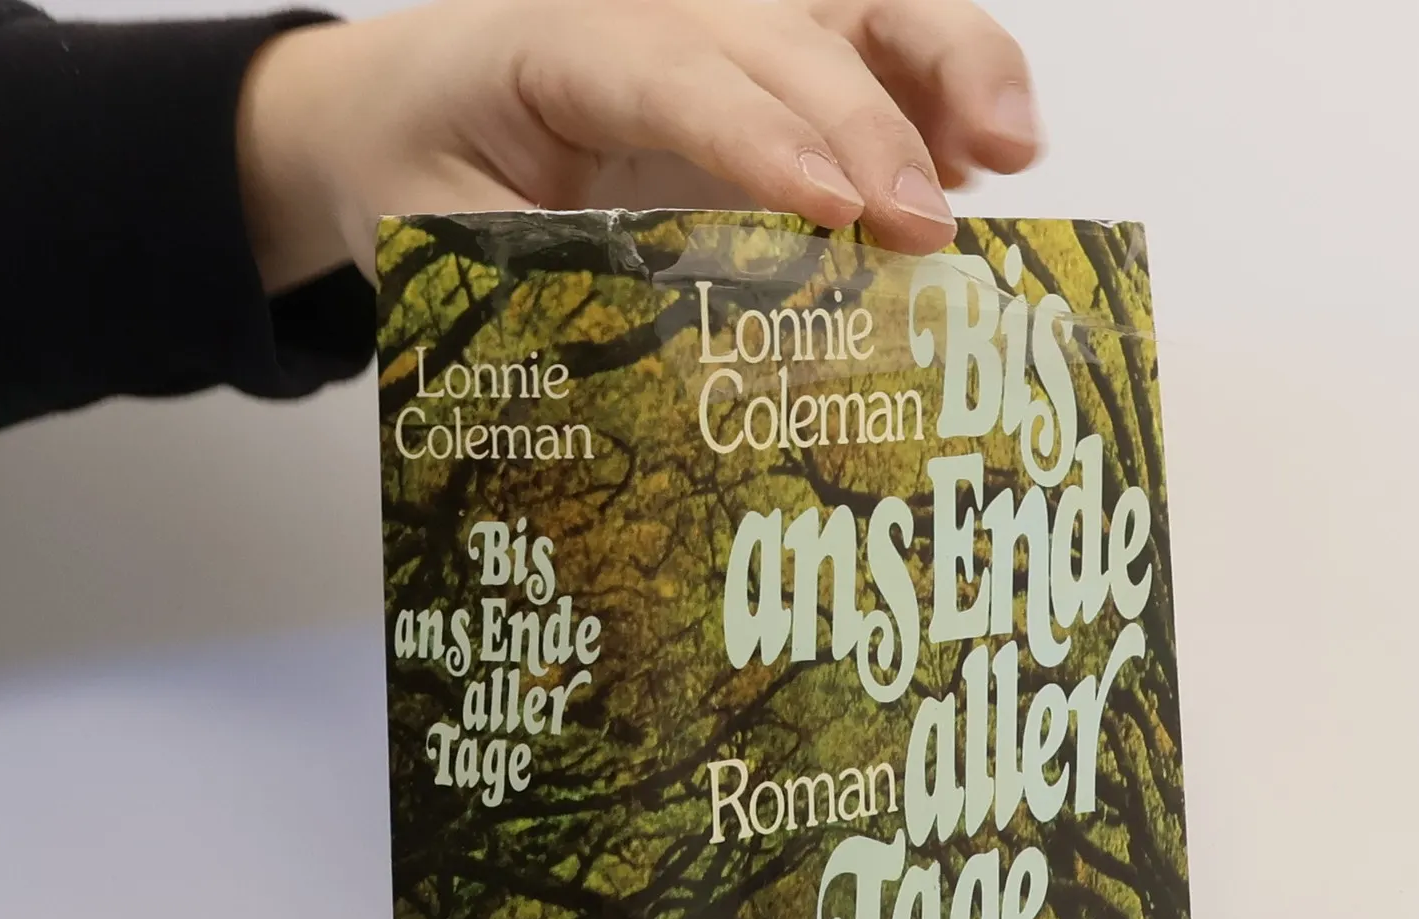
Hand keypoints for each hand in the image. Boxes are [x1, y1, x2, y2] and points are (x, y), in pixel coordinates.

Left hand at [237, 0, 1042, 290]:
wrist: (406, 108)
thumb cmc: (427, 172)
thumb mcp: (439, 238)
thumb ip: (522, 283)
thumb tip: (629, 380)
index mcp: (554, 42)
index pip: (673, 71)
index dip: (758, 137)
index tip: (832, 205)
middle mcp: (657, 6)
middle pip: (786, 34)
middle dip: (869, 125)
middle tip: (927, 230)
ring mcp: (727, 22)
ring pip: (857, 6)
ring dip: (948, 66)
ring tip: (1012, 150)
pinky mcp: (773, 57)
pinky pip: (875, 44)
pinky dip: (944, 90)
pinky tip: (991, 157)